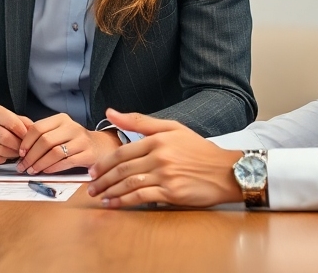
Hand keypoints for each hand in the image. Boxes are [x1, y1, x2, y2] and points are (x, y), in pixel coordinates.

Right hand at [0, 104, 32, 165]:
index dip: (24, 134)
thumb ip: (23, 123)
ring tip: (15, 153)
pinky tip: (4, 156)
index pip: (13, 123)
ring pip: (0, 150)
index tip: (29, 140)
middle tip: (24, 150)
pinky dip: (2, 159)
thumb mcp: (9, 118)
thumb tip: (35, 132)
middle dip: (18, 146)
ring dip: (12, 154)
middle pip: (6, 138)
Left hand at [14, 113, 120, 174]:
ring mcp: (82, 141)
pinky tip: (46, 171)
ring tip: (32, 170)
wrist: (100, 146)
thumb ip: (43, 135)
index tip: (20, 153)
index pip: (38, 128)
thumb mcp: (59, 132)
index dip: (26, 141)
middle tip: (23, 166)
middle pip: (45, 141)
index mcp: (61, 119)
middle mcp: (72, 127)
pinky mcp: (88, 154)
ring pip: (55, 152)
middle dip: (31, 156)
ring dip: (40, 164)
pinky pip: (67, 162)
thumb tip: (21, 148)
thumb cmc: (74, 140)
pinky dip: (53, 168)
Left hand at [86, 109, 242, 207]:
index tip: (94, 172)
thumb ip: (140, 121)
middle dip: (103, 180)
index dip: (104, 163)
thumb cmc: (199, 150)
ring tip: (99, 197)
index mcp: (157, 139)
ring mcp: (165, 175)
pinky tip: (115, 205)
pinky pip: (142, 197)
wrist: (227, 171)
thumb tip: (110, 111)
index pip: (122, 152)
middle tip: (90, 187)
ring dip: (110, 192)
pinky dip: (124, 202)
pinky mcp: (172, 192)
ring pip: (129, 183)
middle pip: (122, 169)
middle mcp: (159, 156)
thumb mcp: (172, 128)